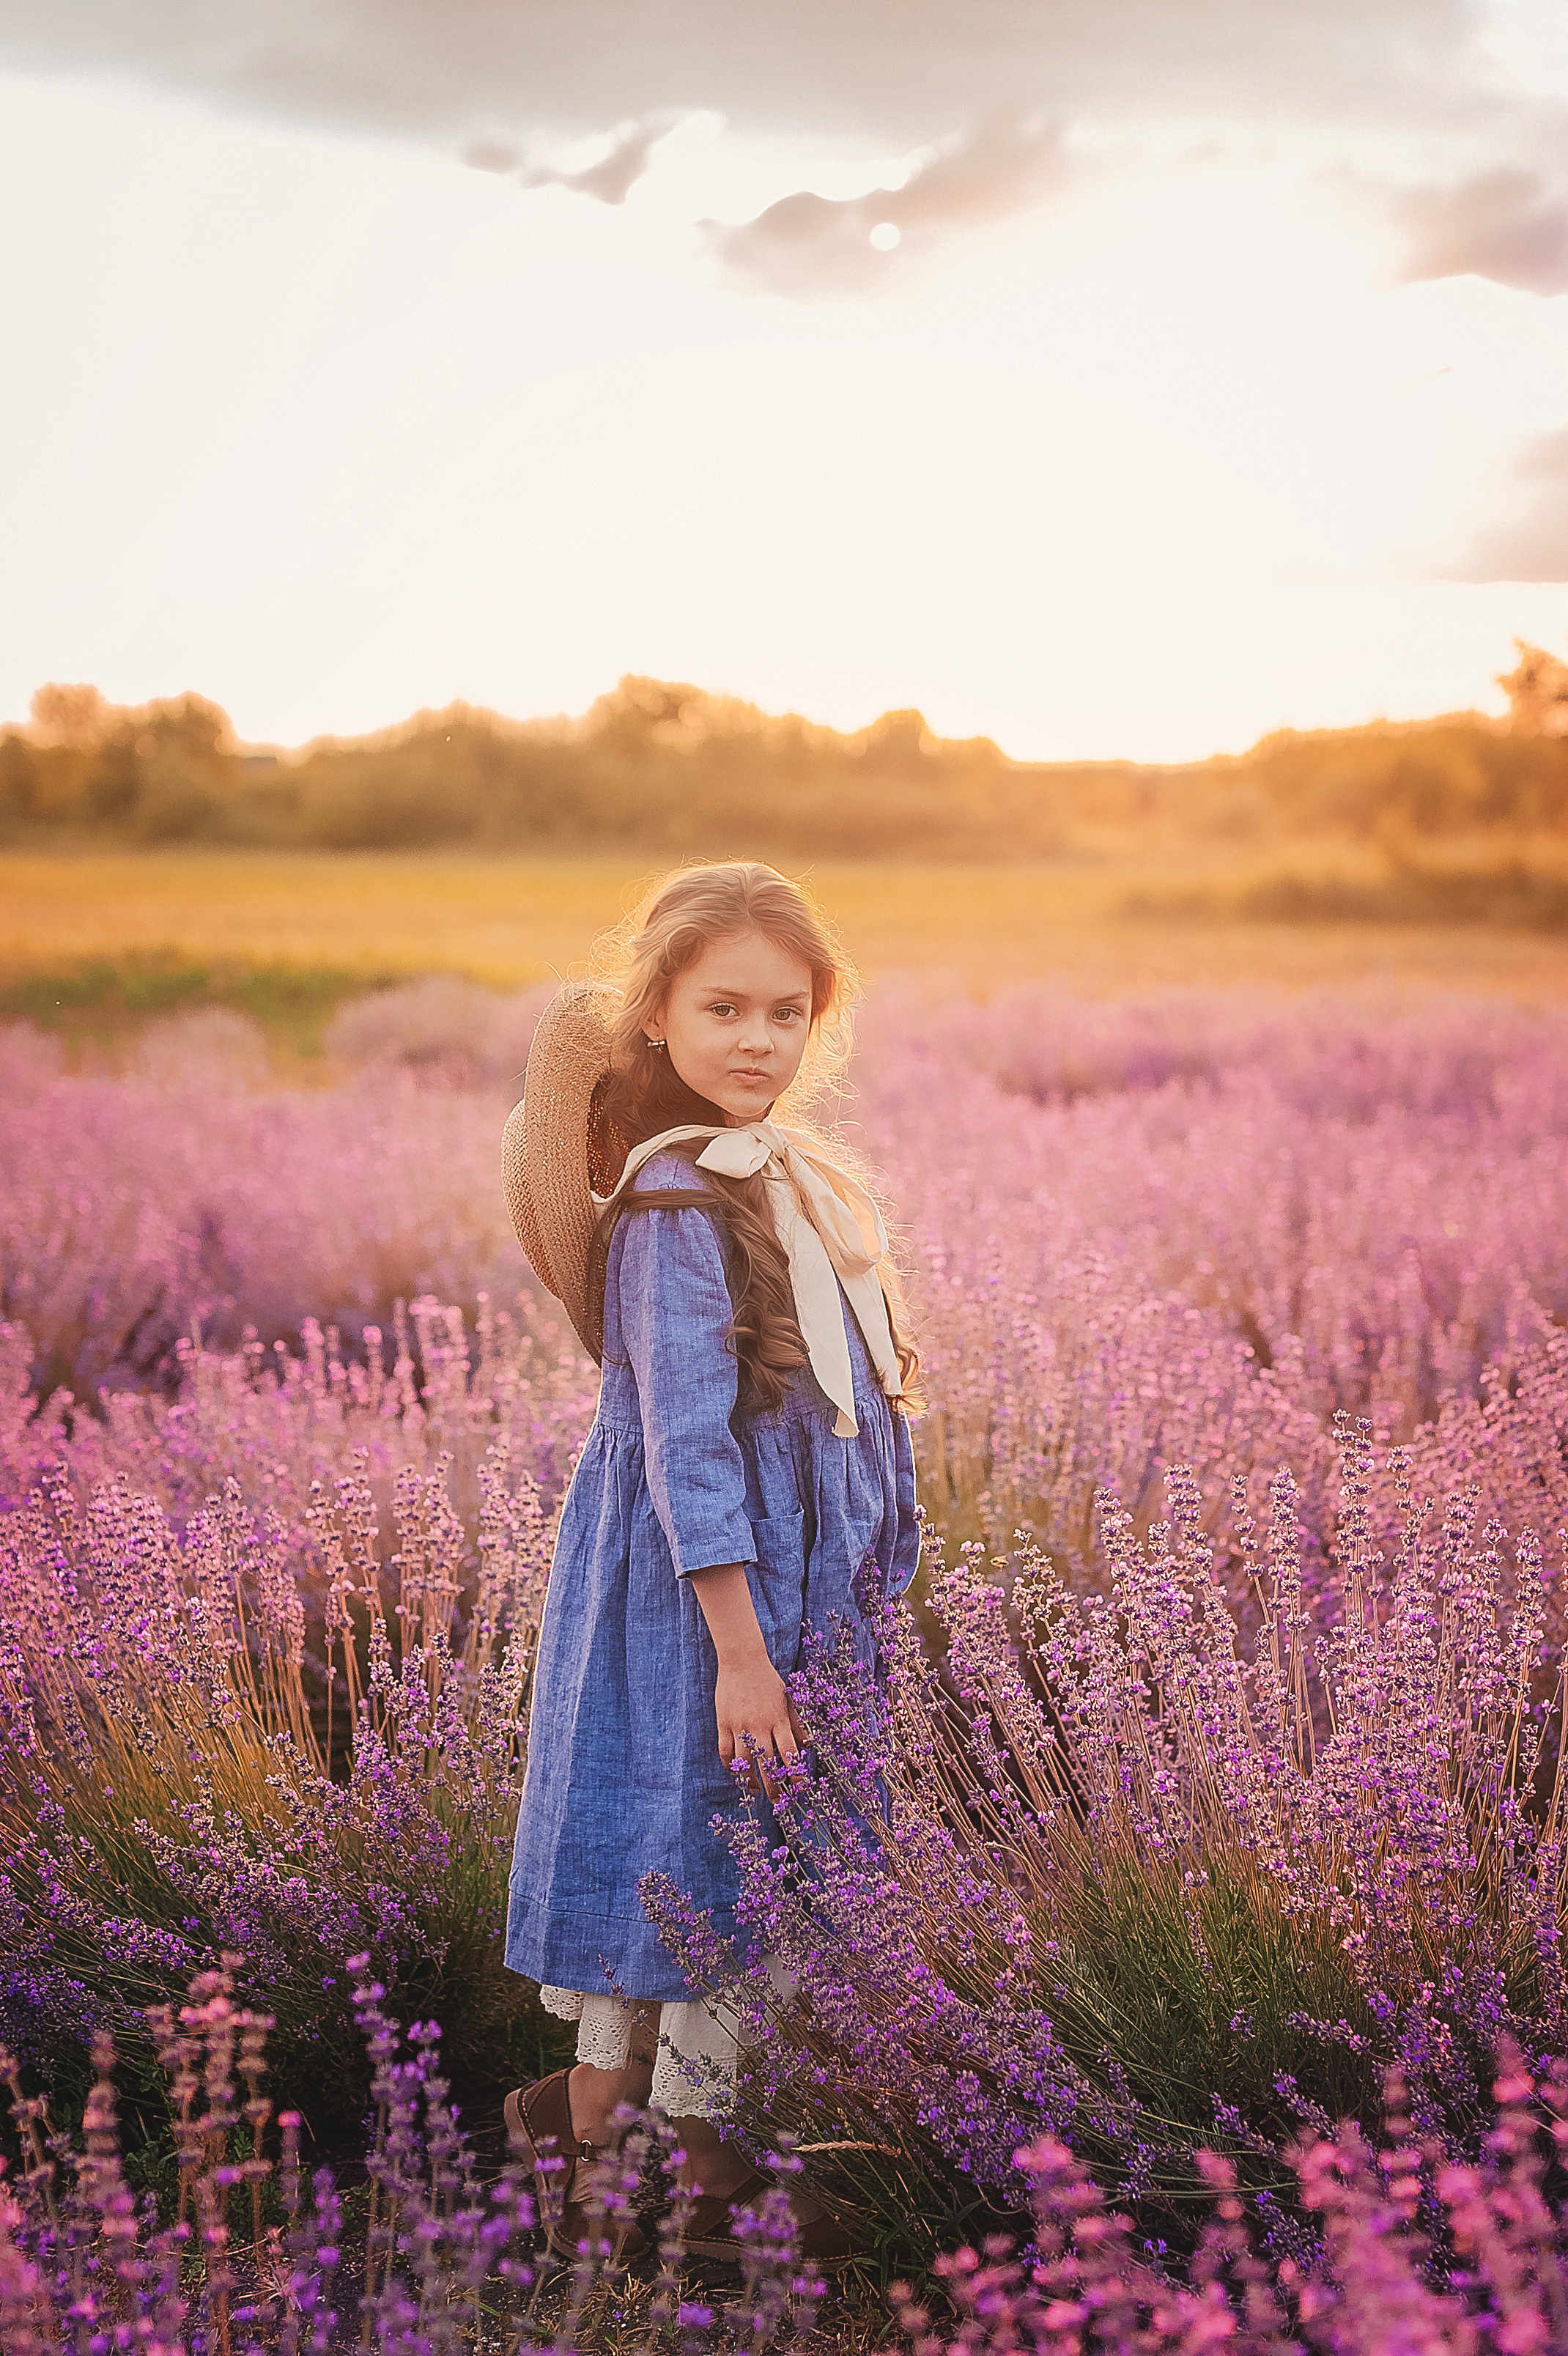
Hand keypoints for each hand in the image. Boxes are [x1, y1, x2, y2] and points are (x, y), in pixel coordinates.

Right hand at [713, 1652, 805, 1801]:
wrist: (742, 1660)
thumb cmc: (768, 1680)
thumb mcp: (788, 1699)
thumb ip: (797, 1723)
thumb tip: (807, 1745)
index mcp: (778, 1720)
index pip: (789, 1753)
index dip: (795, 1774)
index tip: (799, 1788)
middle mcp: (759, 1726)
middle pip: (767, 1765)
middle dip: (774, 1788)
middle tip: (778, 1803)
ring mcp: (739, 1725)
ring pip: (743, 1762)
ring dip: (750, 1781)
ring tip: (756, 1791)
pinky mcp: (723, 1723)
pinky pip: (725, 1751)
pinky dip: (729, 1765)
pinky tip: (736, 1772)